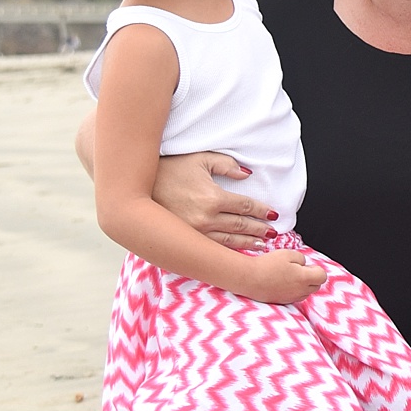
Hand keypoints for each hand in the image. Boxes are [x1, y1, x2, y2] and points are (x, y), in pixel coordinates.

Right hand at [153, 152, 277, 250]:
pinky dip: (227, 251)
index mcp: (212, 197)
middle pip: (240, 226)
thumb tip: (247, 174)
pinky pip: (211, 248)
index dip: (262, 211)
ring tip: (262, 245)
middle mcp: (206, 218)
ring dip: (248, 243)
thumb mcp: (201, 158)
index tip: (274, 214)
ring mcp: (195, 232)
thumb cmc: (170, 168)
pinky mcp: (184, 239)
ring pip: (228, 241)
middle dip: (259, 229)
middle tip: (274, 232)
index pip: (245, 206)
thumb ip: (227, 164)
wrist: (137, 187)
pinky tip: (236, 252)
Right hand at [245, 249, 326, 304]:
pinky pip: (294, 296)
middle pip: (316, 285)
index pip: (322, 276)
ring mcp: (291, 298)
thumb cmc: (267, 265)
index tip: (307, 265)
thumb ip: (302, 258)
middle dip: (311, 277)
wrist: (248, 278)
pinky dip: (292, 290)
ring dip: (302, 284)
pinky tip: (281, 282)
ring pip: (305, 292)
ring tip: (288, 275)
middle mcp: (300, 291)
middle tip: (297, 269)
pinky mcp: (282, 302)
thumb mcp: (288, 253)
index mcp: (304, 278)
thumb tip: (304, 265)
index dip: (316, 269)